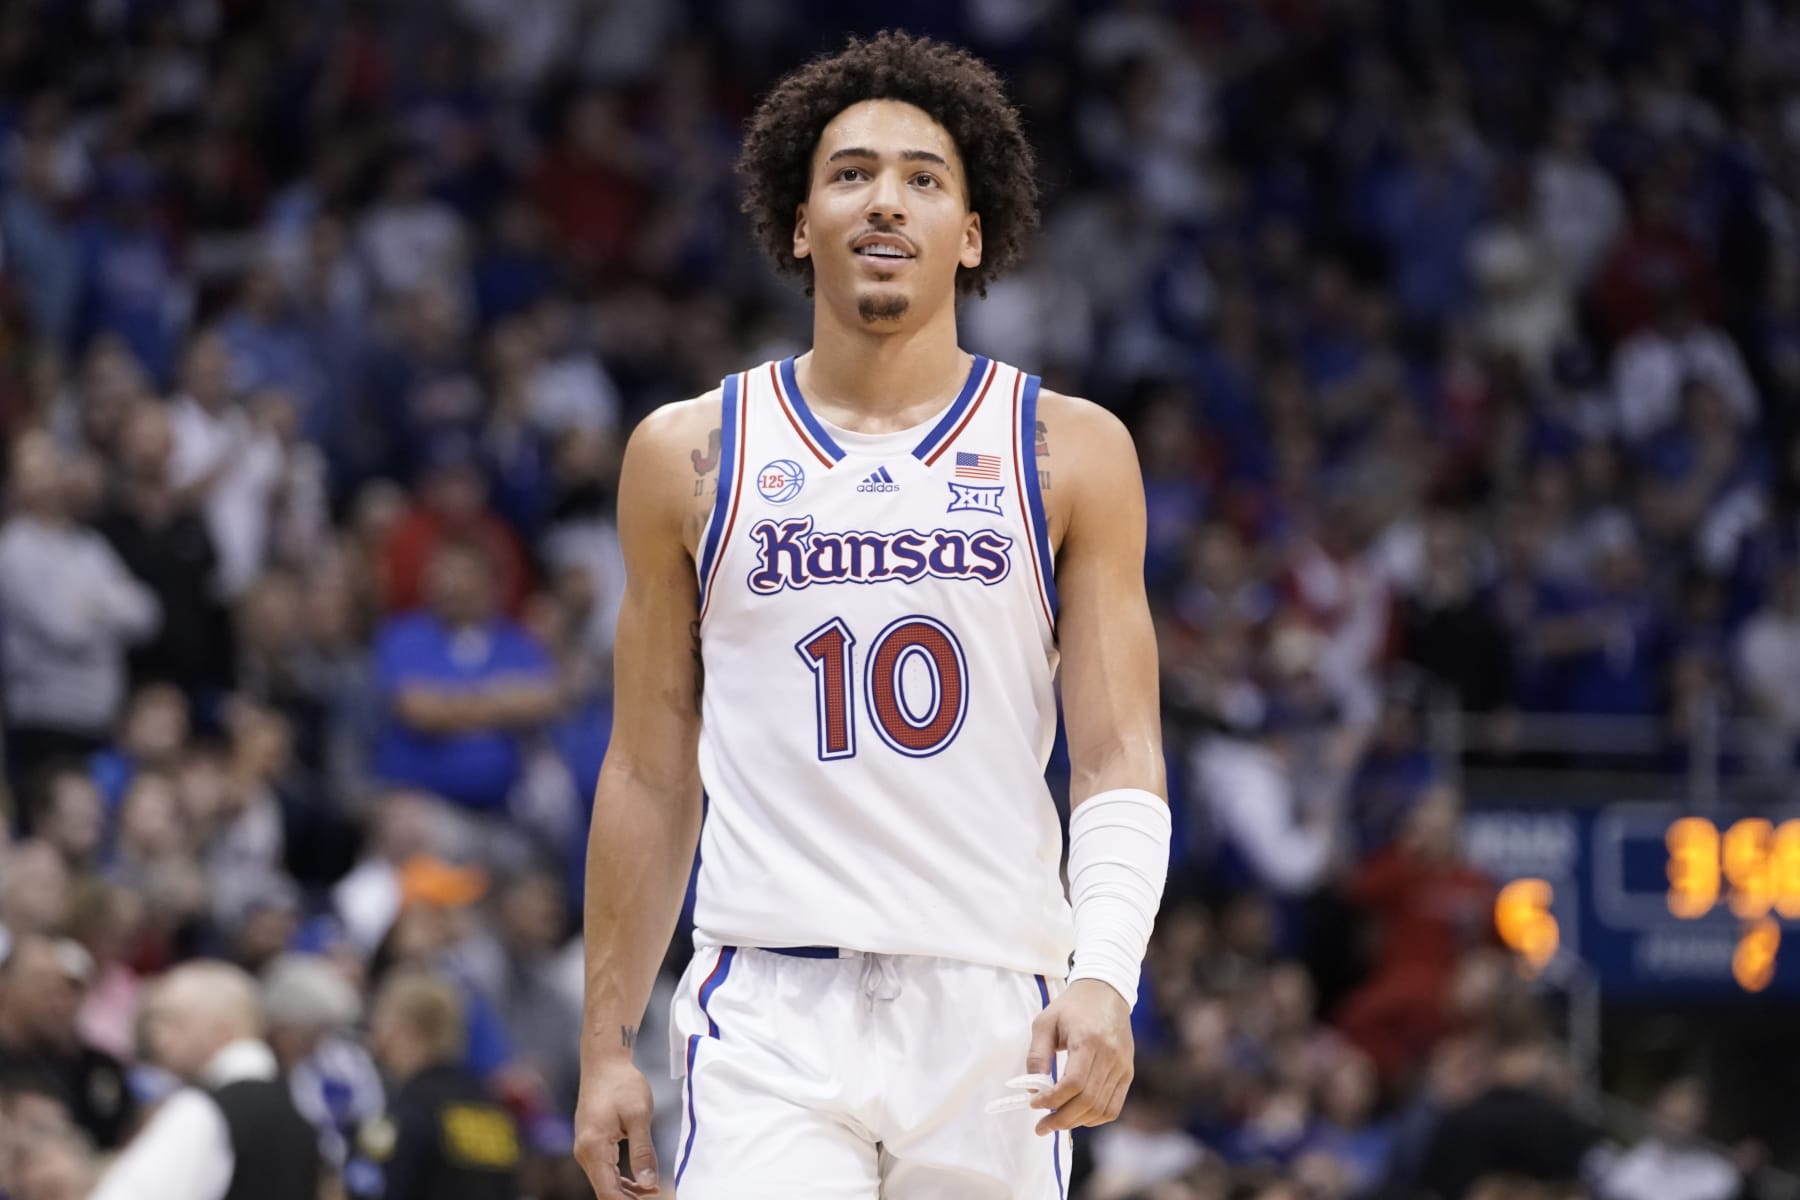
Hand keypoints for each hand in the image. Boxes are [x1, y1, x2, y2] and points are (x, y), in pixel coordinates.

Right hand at [573, 1056, 660, 1198]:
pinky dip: (620, 1178)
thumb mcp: (639, 1116)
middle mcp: (584, 1152)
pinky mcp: (590, 1143)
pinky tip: (639, 1180)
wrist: (604, 1062)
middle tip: (656, 1194)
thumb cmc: (622, 1083)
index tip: (653, 1198)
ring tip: (652, 1191)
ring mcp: (585, 1148)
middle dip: (629, 1199)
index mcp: (594, 1147)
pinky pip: (604, 1170)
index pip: (608, 1191)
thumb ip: (643, 1151)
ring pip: (604, 1182)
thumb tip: (647, 1183)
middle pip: (604, 1190)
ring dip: (626, 1191)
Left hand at [1025, 977, 1134, 1135]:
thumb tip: (1033, 1090)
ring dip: (1076, 1122)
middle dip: (1061, 1119)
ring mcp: (1122, 1066)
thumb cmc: (1072, 1006)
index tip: (1034, 1104)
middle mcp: (1110, 1056)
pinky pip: (1114, 1107)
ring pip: (1101, 1108)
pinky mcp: (1127, 1073)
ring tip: (1055, 1122)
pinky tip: (1077, 1116)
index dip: (1052, 1100)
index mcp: (1088, 1040)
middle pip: (1088, 1101)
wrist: (1106, 992)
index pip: (1073, 1083)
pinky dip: (1094, 1118)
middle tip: (1041, 1126)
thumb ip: (1037, 1056)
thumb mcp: (1045, 1022)